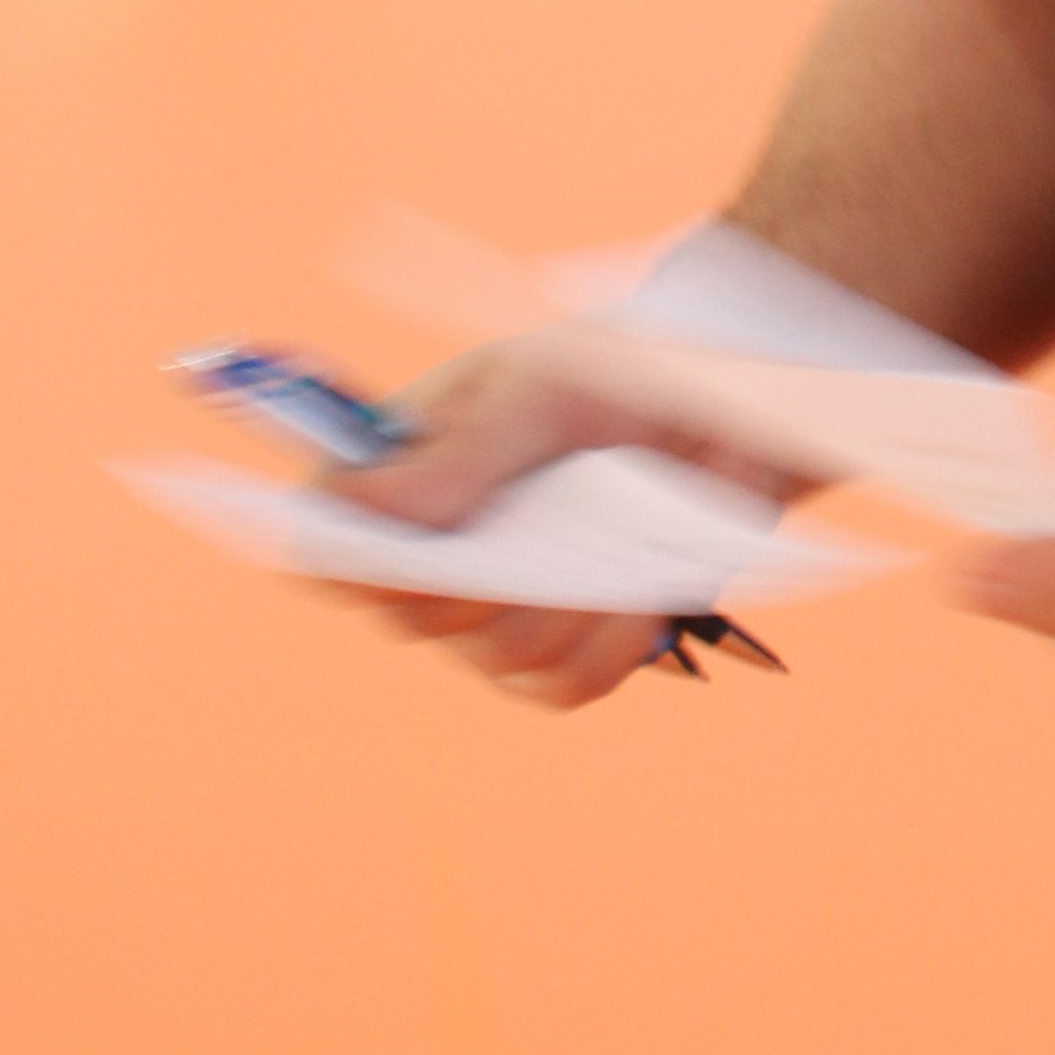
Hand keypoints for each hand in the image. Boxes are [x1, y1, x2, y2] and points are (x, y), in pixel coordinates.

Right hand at [322, 337, 806, 716]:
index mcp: (399, 476)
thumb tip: (348, 507)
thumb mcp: (542, 386)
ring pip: (499, 655)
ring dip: (569, 597)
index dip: (349, 560)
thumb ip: (457, 452)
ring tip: (616, 529)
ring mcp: (499, 613)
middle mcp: (435, 558)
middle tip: (550, 506)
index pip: (325, 547)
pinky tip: (642, 586)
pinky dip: (613, 638)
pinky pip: (566, 683)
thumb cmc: (618, 371)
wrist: (729, 406)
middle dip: (490, 569)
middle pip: (413, 615)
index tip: (411, 544)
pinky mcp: (568, 650)